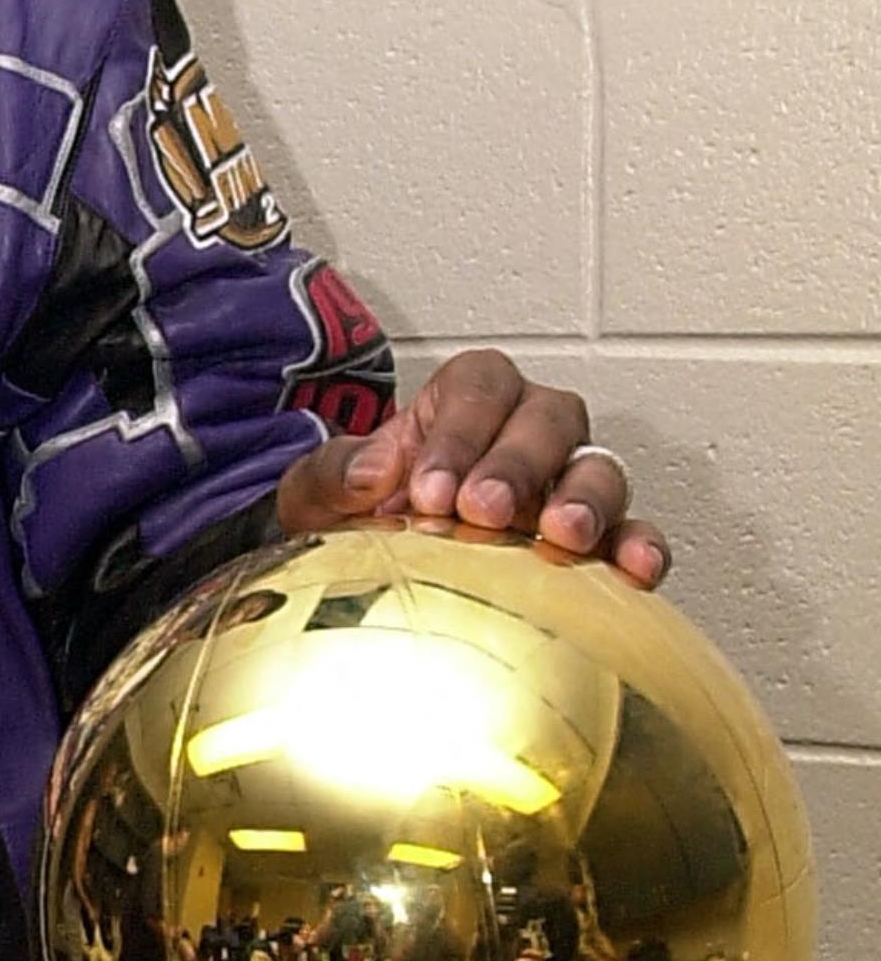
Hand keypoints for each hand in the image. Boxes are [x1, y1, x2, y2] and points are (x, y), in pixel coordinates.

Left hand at [276, 349, 669, 586]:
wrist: (374, 572)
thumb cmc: (361, 516)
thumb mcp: (321, 491)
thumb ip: (335, 472)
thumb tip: (370, 472)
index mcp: (469, 399)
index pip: (480, 387)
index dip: (461, 431)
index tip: (428, 488)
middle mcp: (530, 431)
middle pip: (549, 420)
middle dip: (517, 463)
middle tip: (482, 511)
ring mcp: (569, 484)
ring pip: (599, 470)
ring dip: (585, 500)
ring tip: (562, 535)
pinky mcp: (597, 542)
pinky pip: (632, 535)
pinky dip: (639, 549)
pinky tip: (633, 570)